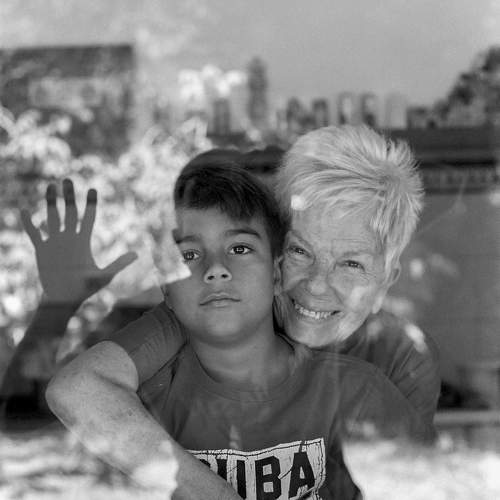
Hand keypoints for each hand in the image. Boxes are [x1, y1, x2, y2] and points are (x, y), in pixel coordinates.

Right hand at [21, 178, 136, 304]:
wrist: (65, 299)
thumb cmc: (86, 289)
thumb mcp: (105, 276)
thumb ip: (119, 264)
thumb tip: (137, 254)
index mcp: (83, 241)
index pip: (88, 217)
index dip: (91, 203)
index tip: (93, 188)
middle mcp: (69, 238)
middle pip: (69, 212)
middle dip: (69, 196)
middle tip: (68, 179)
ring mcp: (55, 242)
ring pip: (51, 217)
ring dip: (50, 202)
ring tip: (50, 185)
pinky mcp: (41, 250)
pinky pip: (33, 233)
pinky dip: (29, 223)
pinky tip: (24, 210)